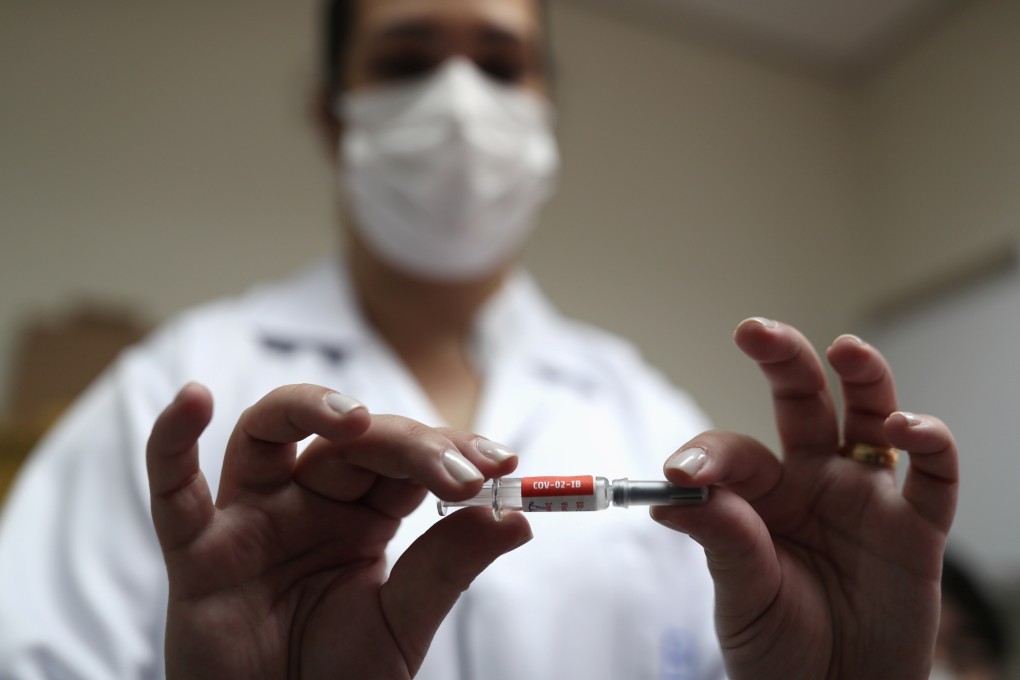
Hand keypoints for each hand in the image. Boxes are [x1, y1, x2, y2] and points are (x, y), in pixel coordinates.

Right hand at [146, 383, 530, 679]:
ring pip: (268, 431)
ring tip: (354, 418)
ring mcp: (250, 517)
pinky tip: (192, 399)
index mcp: (361, 515)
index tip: (502, 462)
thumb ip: (450, 566)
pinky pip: (173, 489)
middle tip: (462, 470)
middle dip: (408, 445)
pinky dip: (172, 441)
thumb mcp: (405, 622)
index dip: (449, 454)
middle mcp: (306, 501)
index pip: (405, 460)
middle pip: (350, 441)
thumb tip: (518, 519)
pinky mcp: (196, 550)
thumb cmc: (338, 677)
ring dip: (308, 409)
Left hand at [651, 318, 957, 679]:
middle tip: (753, 330)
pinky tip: (906, 425)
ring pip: (870, 415)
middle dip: (782, 358)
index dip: (709, 453)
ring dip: (863, 377)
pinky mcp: (916, 529)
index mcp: (760, 495)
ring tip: (844, 350)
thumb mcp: (740, 595)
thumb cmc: (778, 649)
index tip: (682, 471)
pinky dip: (929, 441)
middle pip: (802, 400)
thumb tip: (675, 492)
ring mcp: (866, 498)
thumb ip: (721, 539)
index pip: (734, 451)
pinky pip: (934, 475)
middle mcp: (813, 482)